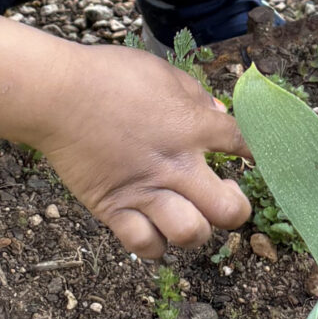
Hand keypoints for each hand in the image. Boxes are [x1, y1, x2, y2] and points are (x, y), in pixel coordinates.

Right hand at [0, 16, 251, 257]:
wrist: (55, 95)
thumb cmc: (107, 76)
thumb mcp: (161, 73)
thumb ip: (195, 97)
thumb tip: (220, 116)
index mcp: (192, 125)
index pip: (246, 146)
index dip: (262, 155)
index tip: (259, 160)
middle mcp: (175, 165)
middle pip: (231, 211)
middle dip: (236, 208)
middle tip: (223, 196)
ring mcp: (145, 191)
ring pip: (192, 234)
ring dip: (196, 228)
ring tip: (187, 215)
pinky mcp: (114, 208)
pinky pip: (145, 245)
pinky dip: (154, 243)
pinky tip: (154, 228)